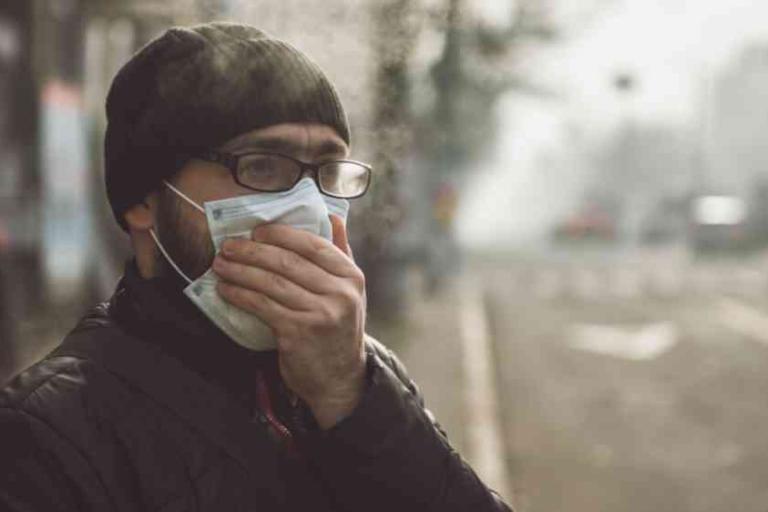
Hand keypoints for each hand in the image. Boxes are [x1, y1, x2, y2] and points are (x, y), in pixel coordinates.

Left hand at [212, 216, 366, 428]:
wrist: (340, 379)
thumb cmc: (338, 330)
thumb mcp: (350, 292)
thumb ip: (341, 254)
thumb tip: (334, 216)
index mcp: (352, 277)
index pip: (313, 245)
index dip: (282, 235)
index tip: (257, 231)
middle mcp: (339, 293)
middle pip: (287, 262)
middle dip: (252, 251)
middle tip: (228, 246)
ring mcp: (319, 313)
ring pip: (271, 282)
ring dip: (240, 271)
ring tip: (221, 265)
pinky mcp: (297, 333)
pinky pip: (262, 306)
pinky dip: (240, 295)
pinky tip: (226, 289)